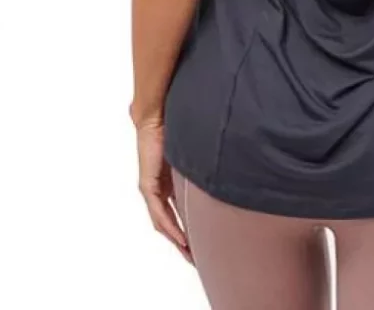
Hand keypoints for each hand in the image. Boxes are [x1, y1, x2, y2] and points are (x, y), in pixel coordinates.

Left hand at [134, 115, 192, 263]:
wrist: (155, 115)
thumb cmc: (174, 125)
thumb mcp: (193, 149)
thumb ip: (202, 157)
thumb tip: (225, 155)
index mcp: (170, 179)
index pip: (178, 209)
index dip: (189, 226)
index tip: (201, 241)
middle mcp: (159, 187)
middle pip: (170, 221)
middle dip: (183, 241)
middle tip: (196, 258)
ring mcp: (152, 188)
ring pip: (164, 222)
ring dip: (177, 240)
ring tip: (191, 256)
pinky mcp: (148, 186)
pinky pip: (160, 214)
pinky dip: (171, 228)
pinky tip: (181, 239)